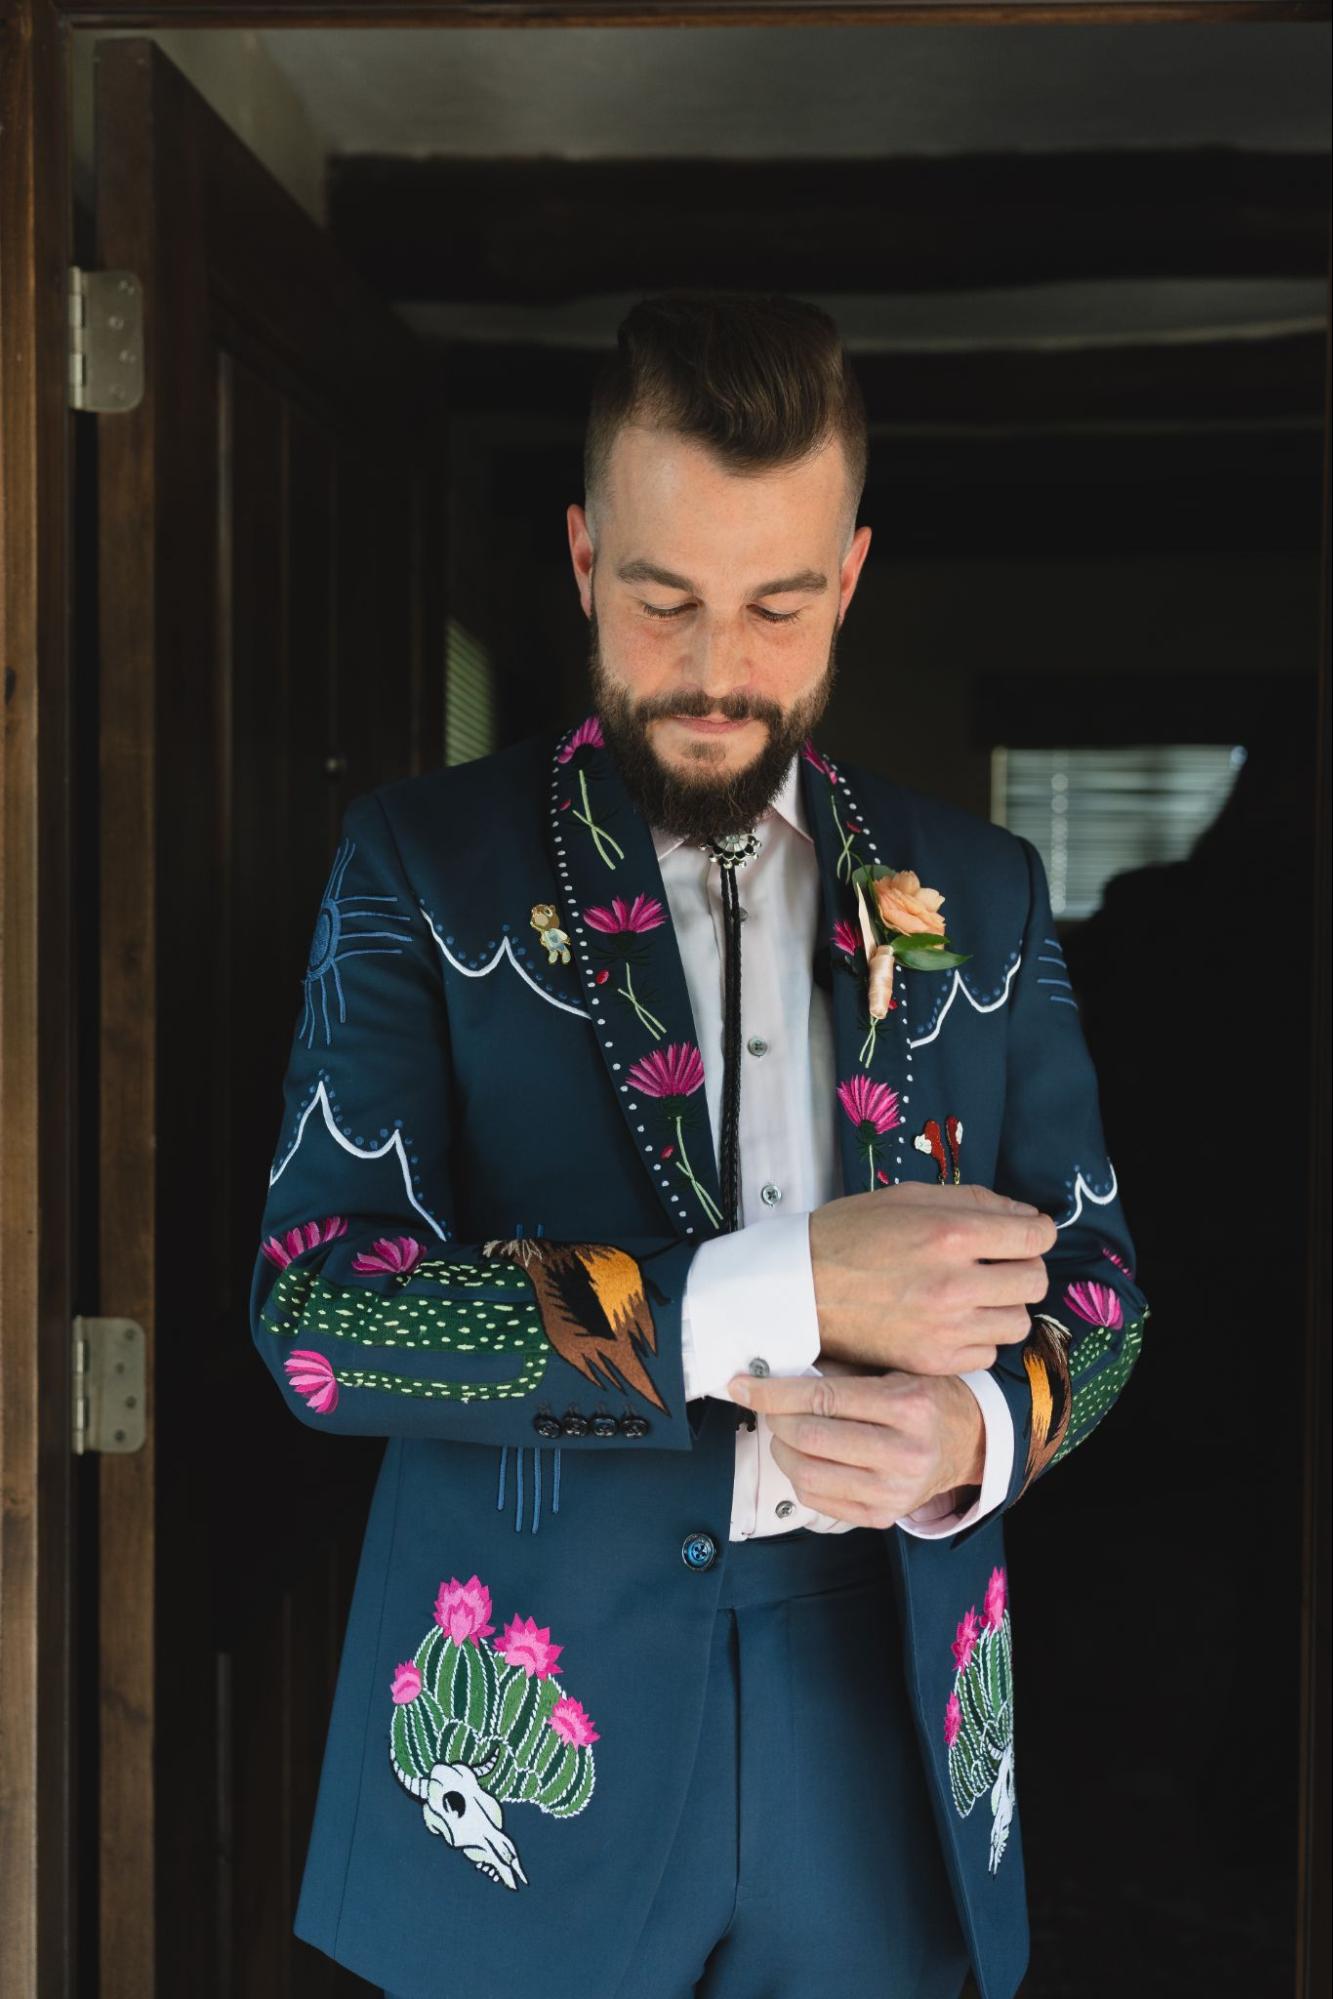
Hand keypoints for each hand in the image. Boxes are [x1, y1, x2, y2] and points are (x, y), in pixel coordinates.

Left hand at [725, 1368, 985, 1529]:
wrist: (969, 1441)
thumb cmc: (925, 1395)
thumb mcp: (893, 1368)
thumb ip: (840, 1369)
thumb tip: (775, 1367)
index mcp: (907, 1405)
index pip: (822, 1398)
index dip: (773, 1392)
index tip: (742, 1385)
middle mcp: (904, 1452)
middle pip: (810, 1438)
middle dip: (774, 1418)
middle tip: (766, 1404)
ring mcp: (895, 1491)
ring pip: (808, 1474)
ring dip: (782, 1449)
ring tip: (785, 1430)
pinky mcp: (884, 1516)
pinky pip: (818, 1500)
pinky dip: (798, 1476)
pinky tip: (804, 1456)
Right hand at [808, 1182, 1055, 1374]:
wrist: (799, 1286)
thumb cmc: (849, 1234)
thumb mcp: (909, 1196)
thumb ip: (972, 1201)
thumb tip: (1022, 1215)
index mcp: (951, 1233)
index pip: (1036, 1236)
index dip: (1037, 1231)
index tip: (1025, 1234)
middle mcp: (955, 1283)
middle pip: (1035, 1281)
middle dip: (1024, 1268)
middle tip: (999, 1264)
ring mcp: (946, 1327)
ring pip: (1018, 1322)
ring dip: (1004, 1306)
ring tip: (975, 1295)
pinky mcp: (933, 1360)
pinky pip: (987, 1354)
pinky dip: (979, 1338)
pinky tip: (954, 1322)